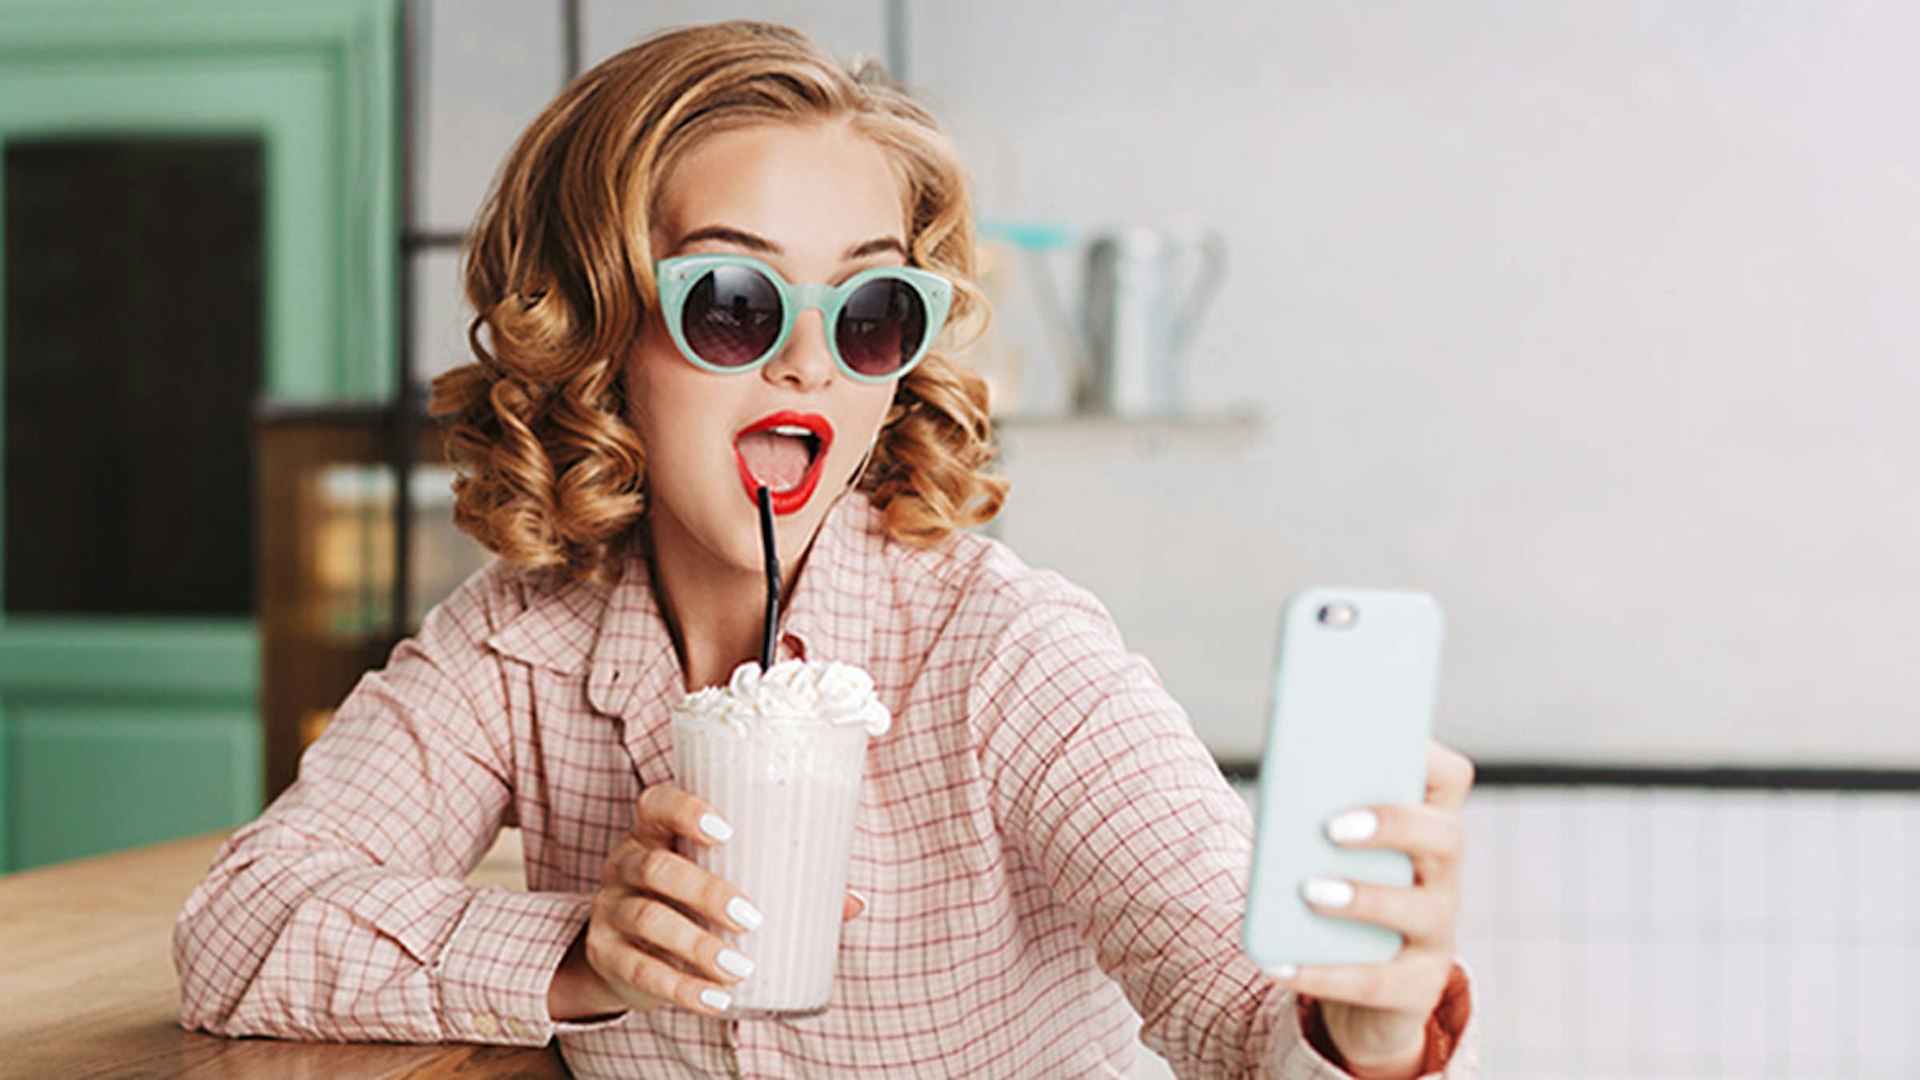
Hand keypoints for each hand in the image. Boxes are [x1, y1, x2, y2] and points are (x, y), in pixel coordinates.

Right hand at [548, 783, 865, 1020]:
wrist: (623, 953)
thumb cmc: (686, 903)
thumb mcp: (719, 882)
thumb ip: (780, 883)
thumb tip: (853, 901)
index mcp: (654, 833)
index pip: (655, 803)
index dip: (684, 809)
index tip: (724, 828)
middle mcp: (625, 864)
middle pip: (655, 867)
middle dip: (704, 890)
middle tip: (751, 916)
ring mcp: (610, 909)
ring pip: (647, 918)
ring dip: (696, 945)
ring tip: (739, 967)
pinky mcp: (606, 955)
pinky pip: (639, 971)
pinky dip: (680, 989)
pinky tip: (715, 1001)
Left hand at [1289, 742, 1473, 1078]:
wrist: (1365, 997)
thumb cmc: (1340, 901)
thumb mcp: (1329, 857)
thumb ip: (1312, 823)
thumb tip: (1277, 791)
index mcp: (1423, 829)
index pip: (1449, 779)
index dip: (1425, 755)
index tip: (1382, 737)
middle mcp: (1443, 877)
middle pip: (1445, 837)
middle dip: (1392, 824)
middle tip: (1332, 826)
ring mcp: (1439, 935)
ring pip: (1421, 910)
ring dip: (1363, 898)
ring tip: (1308, 892)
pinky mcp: (1417, 988)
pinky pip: (1374, 981)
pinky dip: (1320, 972)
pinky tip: (1275, 962)